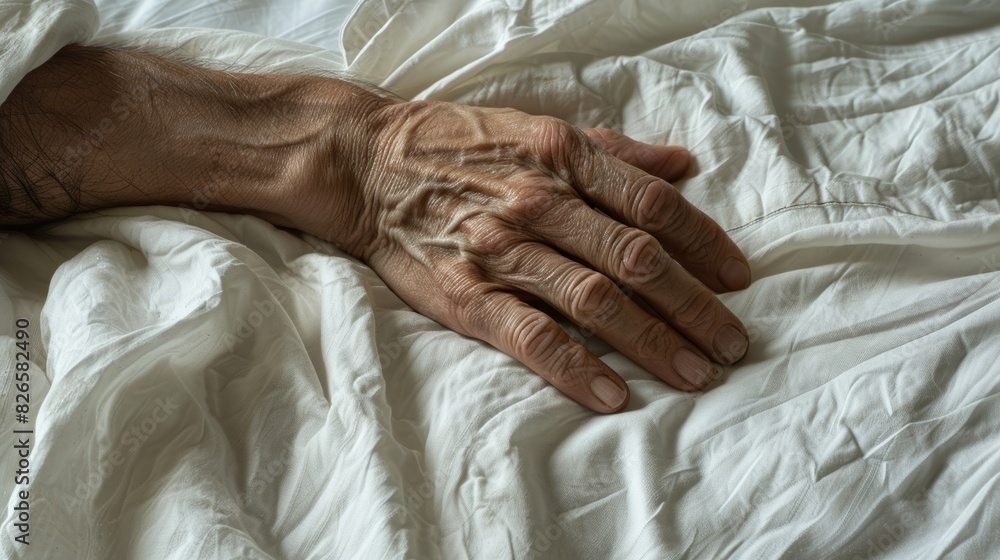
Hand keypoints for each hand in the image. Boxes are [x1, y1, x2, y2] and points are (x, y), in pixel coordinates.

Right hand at [303, 101, 751, 412]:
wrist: (368, 165)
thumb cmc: (460, 145)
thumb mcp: (539, 128)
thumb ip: (614, 150)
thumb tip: (682, 164)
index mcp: (564, 156)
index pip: (653, 205)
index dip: (706, 244)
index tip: (738, 278)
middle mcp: (540, 201)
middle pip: (637, 259)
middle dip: (695, 306)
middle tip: (734, 344)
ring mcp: (503, 251)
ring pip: (596, 301)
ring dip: (654, 342)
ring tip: (697, 374)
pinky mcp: (467, 296)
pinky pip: (531, 336)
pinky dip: (576, 368)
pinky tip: (615, 395)